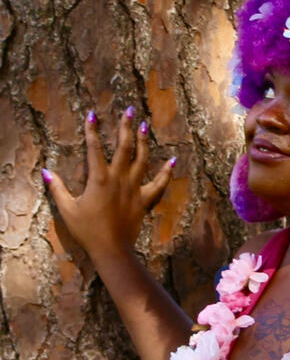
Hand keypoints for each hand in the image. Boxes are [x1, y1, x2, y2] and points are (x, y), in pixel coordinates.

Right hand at [44, 109, 173, 262]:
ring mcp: (134, 188)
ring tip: (145, 125)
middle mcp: (119, 179)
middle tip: (129, 110)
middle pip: (124, 147)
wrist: (112, 248)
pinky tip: (172, 160)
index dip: (93, 131)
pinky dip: (166, 172)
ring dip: (144, 141)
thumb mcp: (67, 209)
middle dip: (126, 127)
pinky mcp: (145, 200)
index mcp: (99, 179)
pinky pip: (159, 184)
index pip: (94, 149)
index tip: (93, 115)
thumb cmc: (87, 230)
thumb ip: (57, 188)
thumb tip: (46, 171)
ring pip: (142, 159)